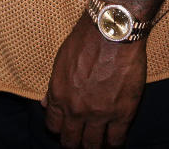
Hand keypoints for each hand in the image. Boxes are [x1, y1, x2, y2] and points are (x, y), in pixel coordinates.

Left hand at [42, 15, 145, 148]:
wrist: (112, 31)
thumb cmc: (85, 40)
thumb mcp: (60, 61)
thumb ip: (53, 87)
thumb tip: (45, 104)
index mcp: (58, 95)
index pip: (53, 127)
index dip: (59, 130)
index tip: (66, 129)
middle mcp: (76, 109)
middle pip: (71, 141)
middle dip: (74, 143)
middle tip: (80, 141)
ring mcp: (99, 114)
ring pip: (92, 145)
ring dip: (93, 147)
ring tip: (97, 144)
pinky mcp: (122, 113)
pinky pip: (115, 141)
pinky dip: (113, 145)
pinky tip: (113, 143)